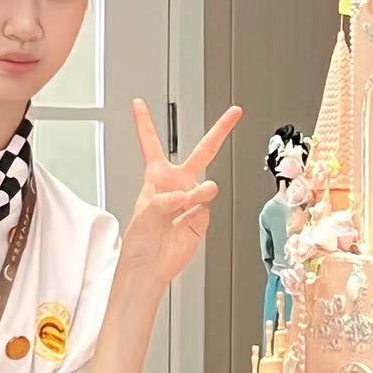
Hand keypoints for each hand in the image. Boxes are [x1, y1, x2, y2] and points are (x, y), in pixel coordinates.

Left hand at [121, 101, 241, 285]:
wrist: (150, 269)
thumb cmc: (139, 242)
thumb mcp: (144, 213)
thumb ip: (166, 198)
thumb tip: (189, 193)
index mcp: (156, 178)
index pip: (150, 144)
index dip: (144, 122)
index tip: (138, 103)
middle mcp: (176, 185)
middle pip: (201, 153)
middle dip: (219, 132)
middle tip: (234, 114)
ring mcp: (192, 201)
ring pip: (205, 186)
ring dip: (196, 193)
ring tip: (185, 204)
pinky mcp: (202, 218)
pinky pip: (206, 208)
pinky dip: (197, 213)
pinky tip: (186, 223)